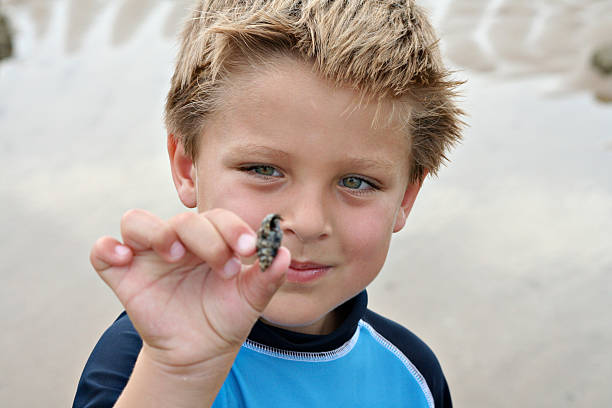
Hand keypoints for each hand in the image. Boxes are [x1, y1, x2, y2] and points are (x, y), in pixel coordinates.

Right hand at [90, 208, 289, 372]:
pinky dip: (108, 248)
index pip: (218, 218)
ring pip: (137, 221)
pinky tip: (123, 258)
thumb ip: (267, 277)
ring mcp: (148, 255)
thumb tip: (284, 254)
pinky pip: (103, 250)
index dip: (233, 228)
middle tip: (223, 266)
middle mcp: (178, 240)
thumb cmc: (225, 317)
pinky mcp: (123, 274)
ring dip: (156, 232)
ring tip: (174, 255)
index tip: (249, 250)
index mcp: (210, 238)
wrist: (199, 351)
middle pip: (183, 219)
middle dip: (206, 239)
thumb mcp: (251, 300)